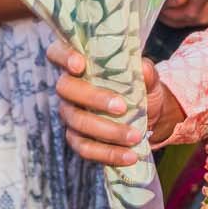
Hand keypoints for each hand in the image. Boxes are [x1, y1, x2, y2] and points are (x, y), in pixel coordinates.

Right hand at [46, 42, 180, 163]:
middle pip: (65, 88)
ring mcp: (70, 114)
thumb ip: (145, 72)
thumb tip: (142, 69)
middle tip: (122, 107)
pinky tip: (129, 156)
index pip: (56, 52)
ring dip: (107, 130)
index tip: (80, 65)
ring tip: (134, 136)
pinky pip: (85, 148)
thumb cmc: (141, 87)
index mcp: (79, 64)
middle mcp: (68, 87)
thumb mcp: (148, 77)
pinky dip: (108, 153)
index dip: (63, 56)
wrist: (150, 115)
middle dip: (93, 98)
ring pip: (77, 121)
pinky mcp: (77, 138)